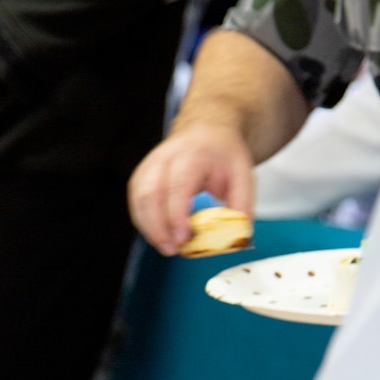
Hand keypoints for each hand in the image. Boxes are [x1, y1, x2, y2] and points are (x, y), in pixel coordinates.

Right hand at [127, 123, 254, 255]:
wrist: (207, 130)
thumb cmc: (222, 154)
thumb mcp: (243, 175)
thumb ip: (242, 206)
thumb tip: (237, 237)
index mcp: (193, 154)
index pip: (178, 186)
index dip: (176, 215)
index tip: (183, 238)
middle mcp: (166, 157)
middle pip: (150, 193)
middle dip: (158, 227)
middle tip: (172, 249)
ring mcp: (149, 165)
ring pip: (139, 200)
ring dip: (149, 228)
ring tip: (166, 247)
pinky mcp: (141, 176)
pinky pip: (136, 202)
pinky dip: (144, 223)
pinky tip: (158, 235)